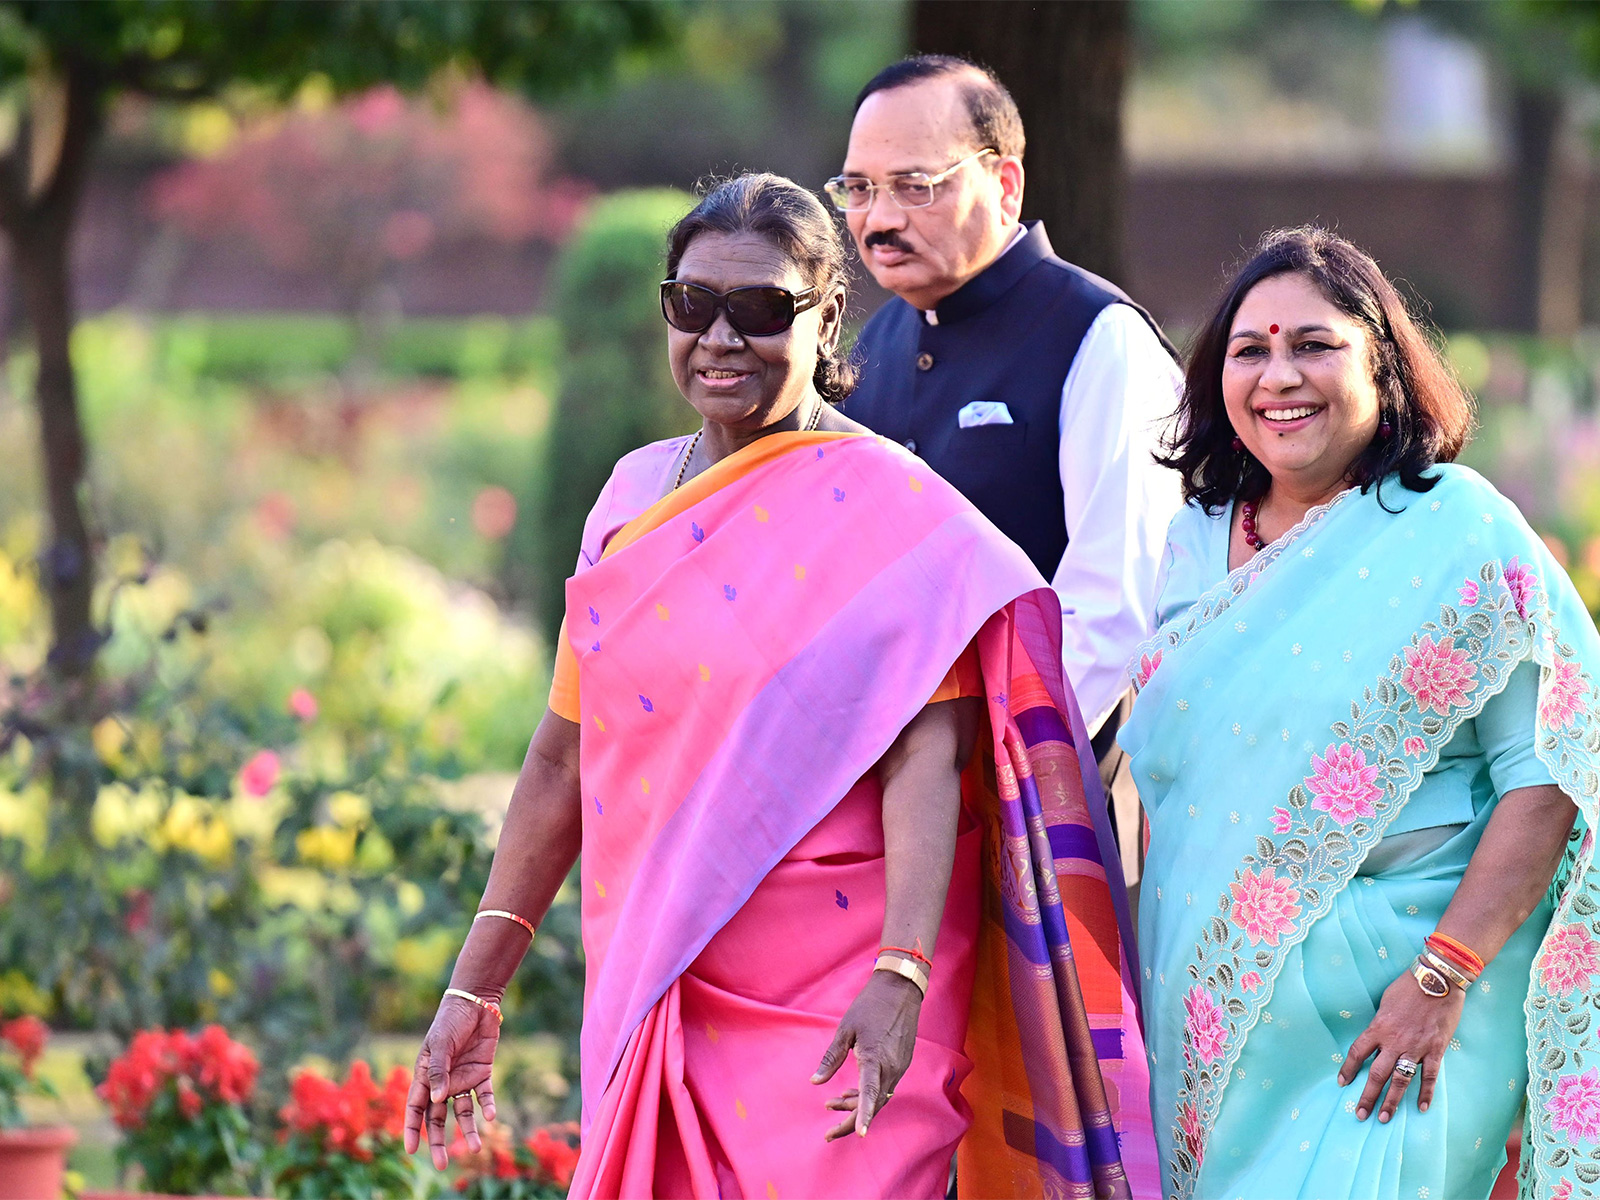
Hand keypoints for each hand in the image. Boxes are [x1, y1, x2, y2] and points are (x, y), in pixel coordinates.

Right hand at [404, 995, 501, 1169]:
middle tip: (442, 1165)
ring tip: (476, 1147)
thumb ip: (438, 1071)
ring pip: (462, 1112)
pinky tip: (491, 1117)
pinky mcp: (482, 1073)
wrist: (476, 1003)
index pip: (415, 1108)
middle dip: (439, 1141)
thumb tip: (437, 1100)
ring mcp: (462, 1079)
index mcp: (425, 1076)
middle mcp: (443, 1082)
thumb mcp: (440, 1043)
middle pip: (438, 1117)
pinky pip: (484, 1095)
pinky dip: (487, 1106)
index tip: (412, 1150)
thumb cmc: (450, 1021)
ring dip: (468, 1129)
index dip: (413, 1129)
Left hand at [811, 971, 922, 1140]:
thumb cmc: (869, 1007)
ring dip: (857, 1105)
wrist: (900, 989)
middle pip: (873, 1104)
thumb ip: (831, 1058)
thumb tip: (815, 1082)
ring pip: (879, 1097)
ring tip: (832, 1104)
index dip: (863, 1116)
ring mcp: (899, 1066)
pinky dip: (868, 1094)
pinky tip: (851, 1091)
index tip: (859, 1134)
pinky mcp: (902, 1062)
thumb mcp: (845, 1030)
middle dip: (851, 1120)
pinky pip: (885, 1086)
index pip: (870, 1095)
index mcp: (875, 1059)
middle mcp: (891, 1067)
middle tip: (829, 1133)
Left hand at [1337, 968, 1464, 1122]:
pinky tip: (1422, 1108)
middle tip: (1360, 1115)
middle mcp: (1394, 1041)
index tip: (1341, 1083)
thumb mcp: (1385, 1002)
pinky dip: (1426, 1093)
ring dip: (1392, 1101)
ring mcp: (1416, 1047)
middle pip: (1377, 1074)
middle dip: (1367, 1096)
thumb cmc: (1408, 986)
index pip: (1358, 1053)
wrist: (1437, 979)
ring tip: (1384, 1118)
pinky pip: (1430, 1076)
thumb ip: (1380, 1022)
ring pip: (1401, 1080)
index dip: (1348, 1069)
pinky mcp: (1436, 1049)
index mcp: (1378, 1028)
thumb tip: (1377, 1035)